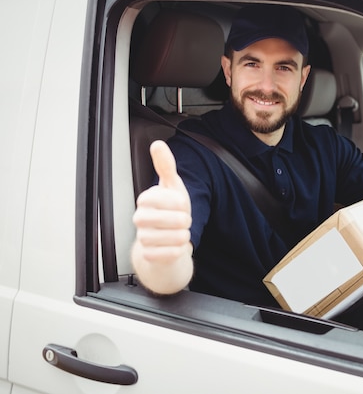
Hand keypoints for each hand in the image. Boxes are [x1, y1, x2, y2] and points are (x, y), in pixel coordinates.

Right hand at [131, 140, 192, 293]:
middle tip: (181, 221)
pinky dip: (179, 250)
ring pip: (175, 237)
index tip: (181, 205)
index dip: (181, 203)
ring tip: (179, 233)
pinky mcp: (147, 256)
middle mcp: (140, 218)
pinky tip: (174, 246)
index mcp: (146, 199)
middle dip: (185, 221)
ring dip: (184, 236)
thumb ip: (166, 166)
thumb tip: (157, 144)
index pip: (169, 198)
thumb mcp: (171, 187)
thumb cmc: (169, 212)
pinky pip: (171, 253)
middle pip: (174, 220)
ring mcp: (142, 237)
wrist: (164, 241)